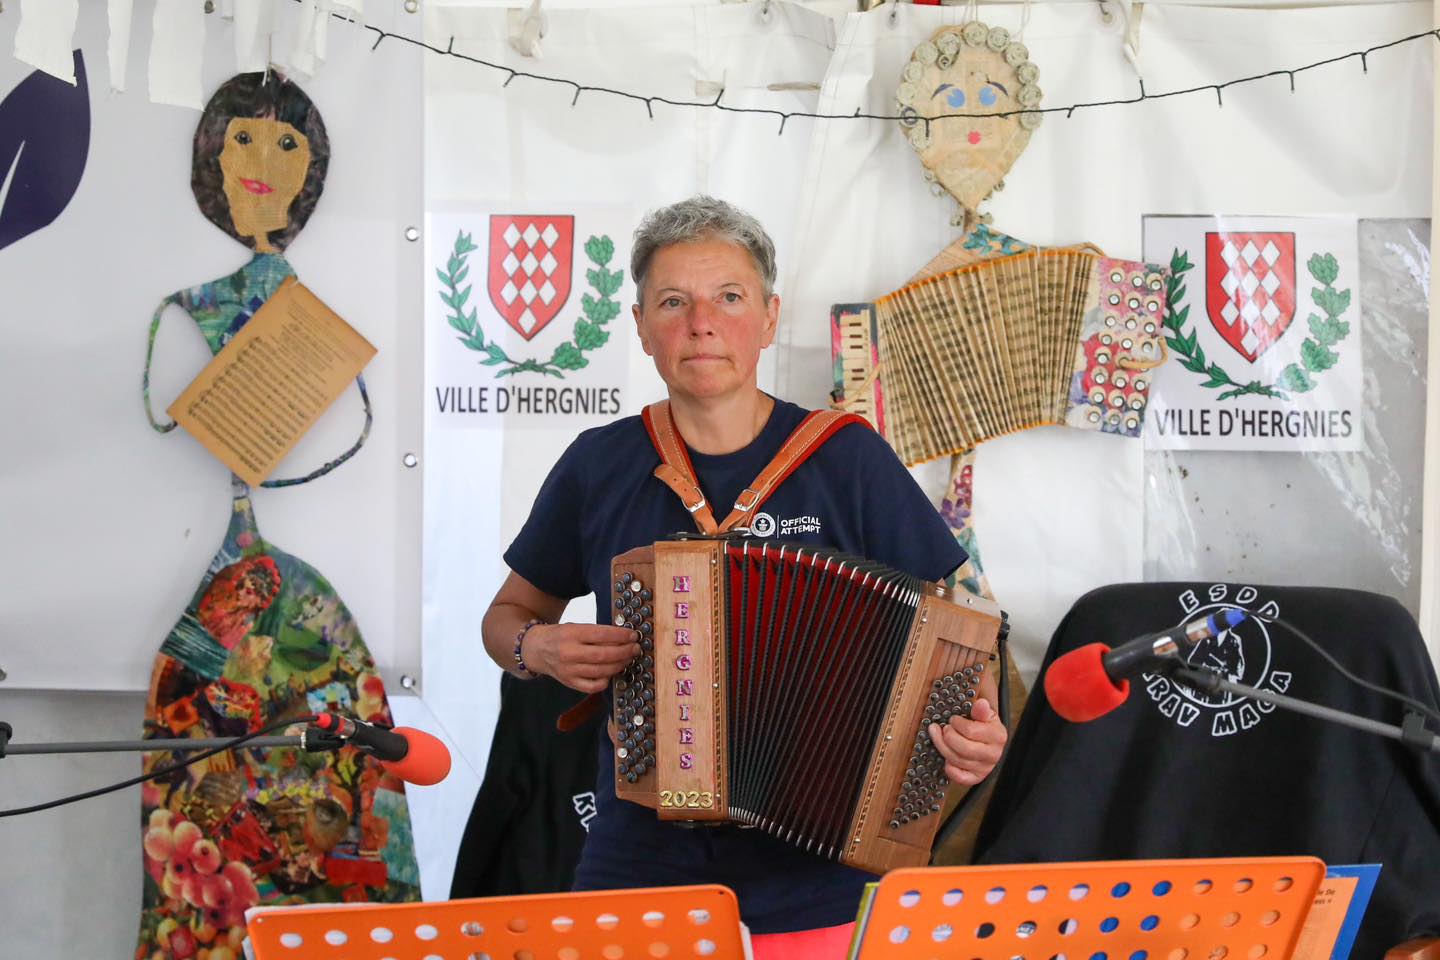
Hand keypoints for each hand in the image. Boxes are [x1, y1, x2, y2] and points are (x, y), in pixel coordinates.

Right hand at [524, 623, 640, 693]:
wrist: (537, 649)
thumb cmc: (561, 636)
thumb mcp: (575, 627)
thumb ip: (596, 633)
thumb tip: (623, 638)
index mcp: (571, 634)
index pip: (601, 634)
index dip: (621, 636)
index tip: (633, 635)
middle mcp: (569, 653)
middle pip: (604, 655)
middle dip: (624, 652)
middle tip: (635, 648)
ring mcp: (569, 670)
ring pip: (601, 671)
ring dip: (619, 665)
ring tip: (628, 659)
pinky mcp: (569, 682)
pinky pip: (593, 686)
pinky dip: (606, 681)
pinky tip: (611, 673)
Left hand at [928, 696, 1006, 786]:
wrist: (989, 742)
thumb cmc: (984, 726)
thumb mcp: (985, 714)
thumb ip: (981, 710)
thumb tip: (982, 703)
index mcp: (998, 735)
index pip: (971, 731)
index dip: (957, 723)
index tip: (953, 719)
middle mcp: (994, 754)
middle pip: (963, 748)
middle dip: (948, 736)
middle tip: (944, 728)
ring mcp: (986, 768)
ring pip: (957, 760)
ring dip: (943, 747)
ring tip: (939, 737)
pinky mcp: (977, 778)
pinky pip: (960, 778)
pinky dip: (950, 769)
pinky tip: (946, 759)